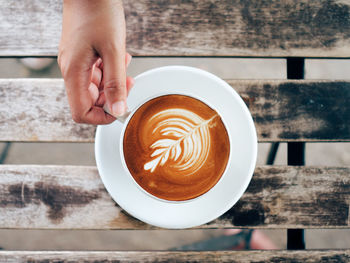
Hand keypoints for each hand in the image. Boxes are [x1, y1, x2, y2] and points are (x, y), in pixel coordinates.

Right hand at [58, 0, 133, 123]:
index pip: (81, 113)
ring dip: (113, 82)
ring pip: (95, 87)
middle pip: (90, 101)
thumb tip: (119, 111)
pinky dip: (109, 70)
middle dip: (112, 97)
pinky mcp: (81, 56)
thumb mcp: (114, 51)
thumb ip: (116, 83)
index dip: (101, 117)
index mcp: (73, 73)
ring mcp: (75, 63)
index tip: (120, 110)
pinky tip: (119, 58)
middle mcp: (71, 70)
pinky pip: (95, 73)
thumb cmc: (99, 12)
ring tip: (124, 65)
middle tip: (127, 83)